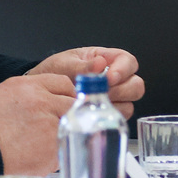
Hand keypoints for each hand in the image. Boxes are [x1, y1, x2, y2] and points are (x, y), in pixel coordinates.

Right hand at [0, 73, 79, 174]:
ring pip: (70, 128)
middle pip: (72, 105)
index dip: (67, 94)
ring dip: (62, 134)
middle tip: (59, 124)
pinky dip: (54, 154)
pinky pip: (63, 150)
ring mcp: (50, 127)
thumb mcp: (6, 94)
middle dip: (68, 114)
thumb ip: (33, 93)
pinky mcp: (52, 150)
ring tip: (41, 142)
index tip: (66, 102)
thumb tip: (52, 100)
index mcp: (30, 86)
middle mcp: (43, 103)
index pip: (64, 83)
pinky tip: (36, 155)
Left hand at [28, 46, 144, 118]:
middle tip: (103, 94)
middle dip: (122, 90)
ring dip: (113, 105)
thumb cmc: (54, 72)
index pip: (128, 61)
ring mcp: (113, 97)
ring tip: (92, 103)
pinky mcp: (106, 113)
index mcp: (106, 59)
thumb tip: (100, 63)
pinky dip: (106, 117)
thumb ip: (81, 65)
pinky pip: (117, 117)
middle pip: (135, 84)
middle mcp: (114, 78)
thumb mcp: (63, 64)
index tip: (109, 78)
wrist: (42, 91)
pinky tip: (90, 113)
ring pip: (129, 103)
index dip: (123, 70)